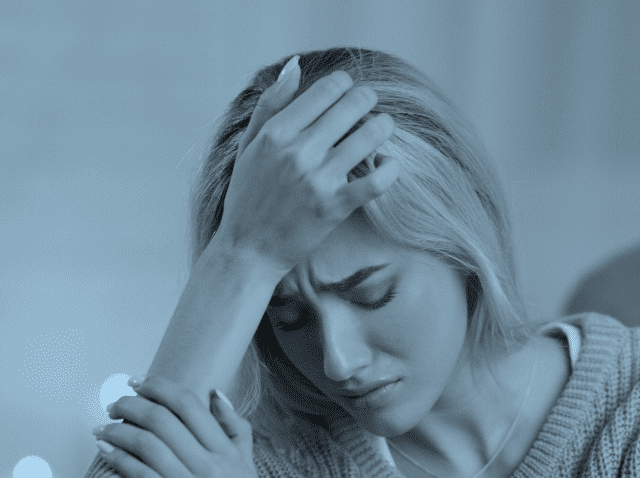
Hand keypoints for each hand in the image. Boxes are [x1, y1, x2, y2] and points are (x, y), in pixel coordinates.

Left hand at [93, 376, 291, 477]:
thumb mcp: (249, 468)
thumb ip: (236, 431)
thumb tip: (217, 395)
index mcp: (229, 451)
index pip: (190, 405)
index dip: (159, 387)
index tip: (138, 383)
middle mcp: (213, 465)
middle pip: (164, 420)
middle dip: (131, 405)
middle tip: (114, 404)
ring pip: (149, 445)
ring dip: (118, 430)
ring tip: (102, 427)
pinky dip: (119, 460)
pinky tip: (106, 452)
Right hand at [212, 56, 400, 275]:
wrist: (249, 249)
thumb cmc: (249, 195)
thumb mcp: (249, 144)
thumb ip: (271, 103)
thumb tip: (296, 67)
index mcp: (276, 132)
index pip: (326, 90)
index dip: (346, 83)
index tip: (349, 90)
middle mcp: (298, 152)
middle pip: (352, 106)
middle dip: (368, 99)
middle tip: (370, 104)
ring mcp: (318, 179)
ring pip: (369, 136)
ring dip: (383, 127)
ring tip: (383, 127)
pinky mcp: (336, 206)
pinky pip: (377, 181)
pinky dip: (390, 168)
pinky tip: (388, 163)